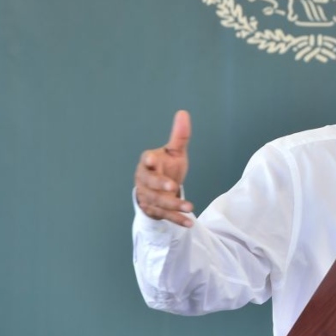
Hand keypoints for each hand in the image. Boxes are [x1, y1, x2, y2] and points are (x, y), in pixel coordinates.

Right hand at [134, 110, 194, 226]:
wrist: (157, 190)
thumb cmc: (165, 167)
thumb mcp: (174, 152)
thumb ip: (179, 136)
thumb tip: (183, 112)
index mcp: (149, 163)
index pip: (146, 160)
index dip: (148, 160)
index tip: (151, 159)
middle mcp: (145, 180)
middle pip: (149, 183)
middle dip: (160, 184)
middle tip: (173, 186)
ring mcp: (149, 196)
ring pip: (158, 201)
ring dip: (173, 205)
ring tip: (190, 206)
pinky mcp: (155, 210)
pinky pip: (165, 216)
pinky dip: (177, 219)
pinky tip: (189, 222)